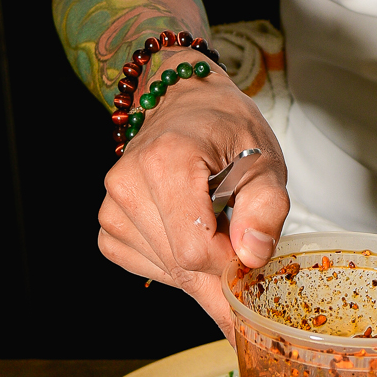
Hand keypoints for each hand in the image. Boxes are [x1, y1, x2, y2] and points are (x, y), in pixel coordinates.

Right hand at [98, 56, 289, 336]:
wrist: (187, 105)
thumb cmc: (227, 129)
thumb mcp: (264, 160)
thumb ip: (266, 208)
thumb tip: (252, 257)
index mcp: (168, 159)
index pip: (195, 249)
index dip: (230, 264)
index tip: (252, 254)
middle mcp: (129, 181)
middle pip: (179, 264)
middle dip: (217, 271)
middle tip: (243, 249)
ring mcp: (112, 203)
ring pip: (165, 270)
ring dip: (198, 267)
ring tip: (215, 226)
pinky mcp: (109, 221)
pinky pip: (145, 265)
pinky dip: (174, 263)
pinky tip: (189, 232)